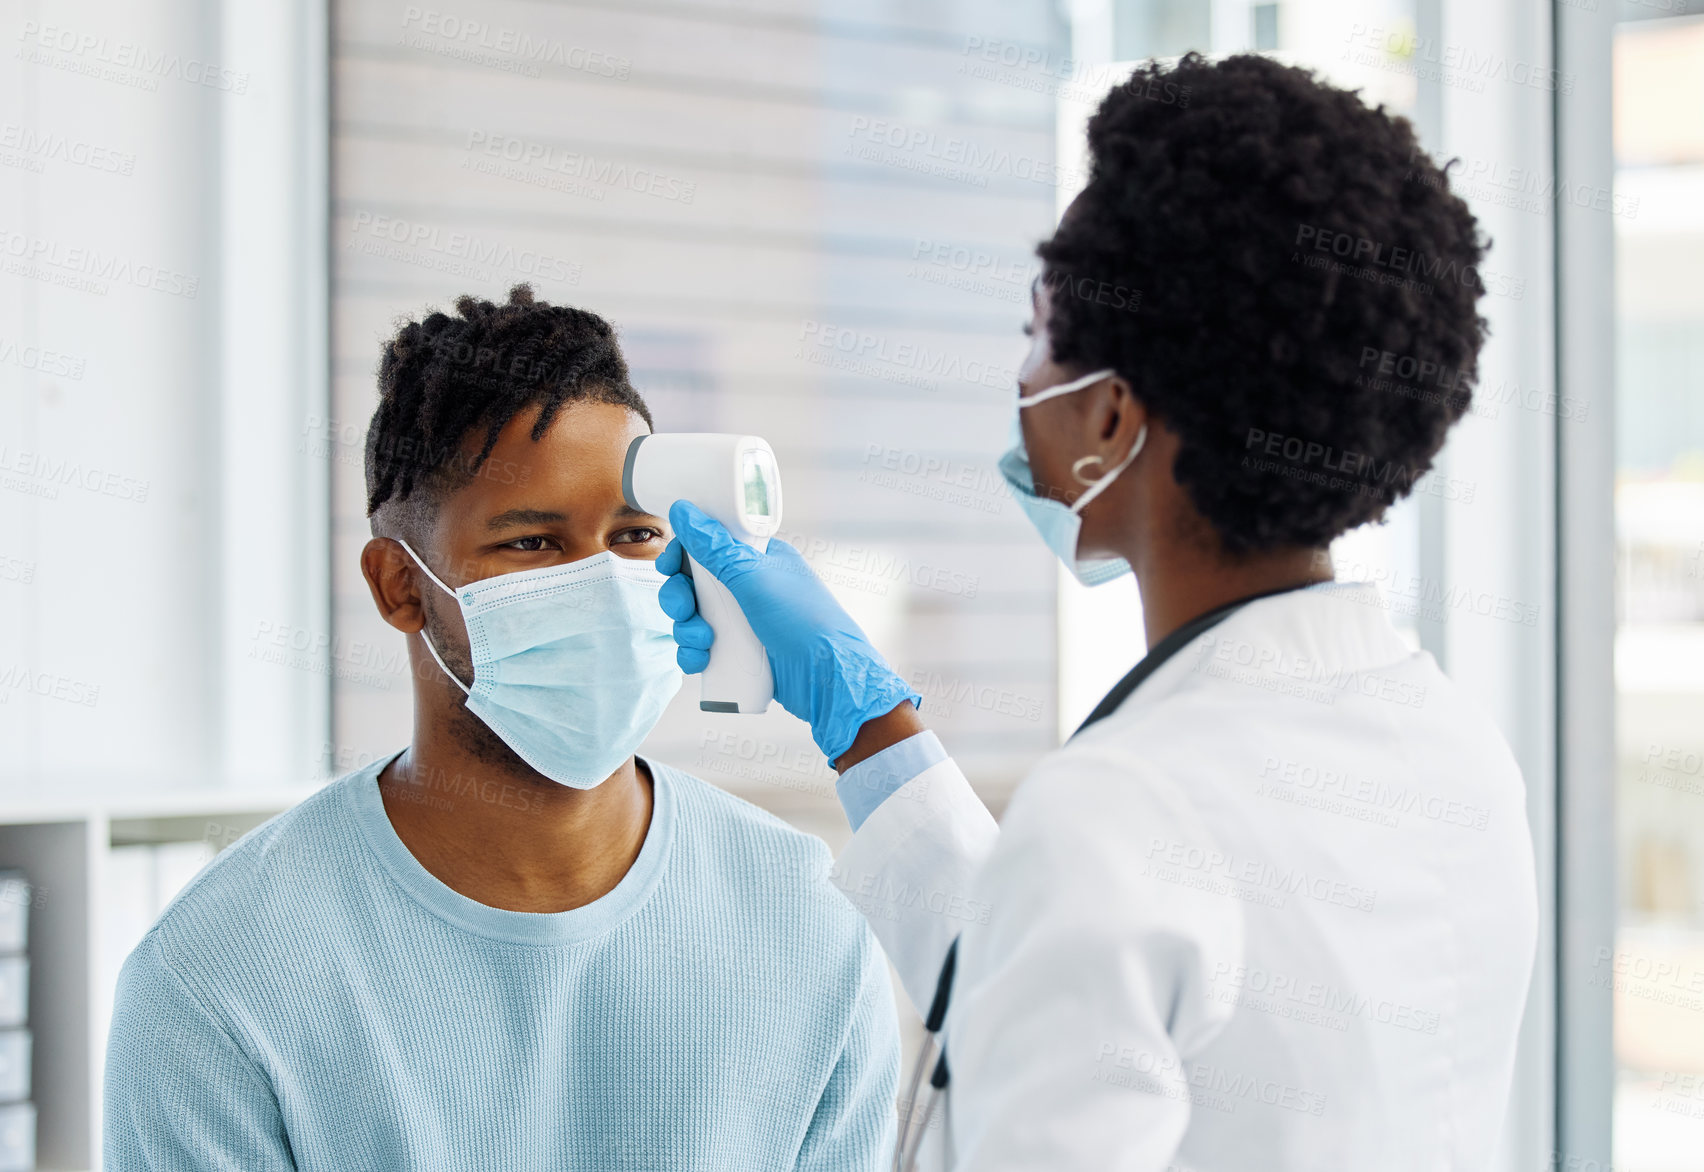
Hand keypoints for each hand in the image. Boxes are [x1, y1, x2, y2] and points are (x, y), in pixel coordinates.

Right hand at [658, 500, 920, 763]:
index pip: (709, 546)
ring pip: (695, 617)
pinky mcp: (740, 652)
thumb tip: (684, 510)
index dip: (684, 555)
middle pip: (695, 583)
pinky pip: (702, 647)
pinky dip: (694, 654)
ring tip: (702, 642)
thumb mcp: (755, 579)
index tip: (669, 567)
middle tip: (685, 610)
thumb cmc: (804, 623)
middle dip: (681, 598)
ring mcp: (744, 621)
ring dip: (686, 629)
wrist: (829, 680)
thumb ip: (715, 547)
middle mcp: (750, 587)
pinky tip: (700, 661)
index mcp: (759, 559)